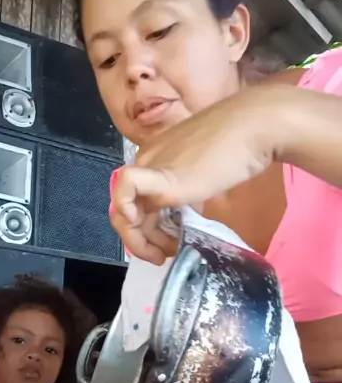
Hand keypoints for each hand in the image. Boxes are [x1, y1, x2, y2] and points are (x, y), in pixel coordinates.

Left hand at [111, 87, 277, 263]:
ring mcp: (152, 167)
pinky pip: (127, 191)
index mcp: (157, 157)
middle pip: (130, 207)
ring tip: (166, 254)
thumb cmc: (240, 146)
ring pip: (124, 209)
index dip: (148, 225)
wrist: (257, 128)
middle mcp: (148, 160)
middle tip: (165, 254)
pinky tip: (149, 237)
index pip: (138, 197)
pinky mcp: (162, 177)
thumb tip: (186, 212)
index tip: (170, 240)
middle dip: (144, 238)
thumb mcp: (205, 174)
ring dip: (141, 241)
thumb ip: (189, 190)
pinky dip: (129, 218)